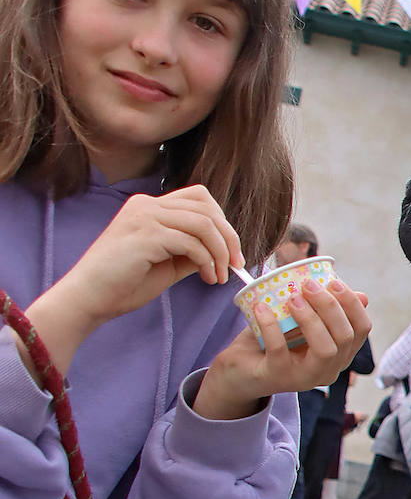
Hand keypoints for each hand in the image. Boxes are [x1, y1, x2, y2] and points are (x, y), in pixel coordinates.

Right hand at [20, 185, 243, 377]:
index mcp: (148, 206)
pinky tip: (207, 277)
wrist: (86, 299)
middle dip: (228, 237)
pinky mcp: (146, 235)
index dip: (221, 221)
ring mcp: (145, 217)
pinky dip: (207, 261)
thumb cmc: (123, 284)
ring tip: (220, 276)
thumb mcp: (167, 262)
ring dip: (221, 252)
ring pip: (204, 224)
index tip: (231, 251)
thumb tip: (227, 251)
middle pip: (207, 208)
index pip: (199, 198)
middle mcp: (146, 205)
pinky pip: (191, 242)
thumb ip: (193, 250)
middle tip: (236, 264)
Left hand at [193, 277, 371, 420]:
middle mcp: (328, 370)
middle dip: (330, 306)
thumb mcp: (304, 324)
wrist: (240, 371)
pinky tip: (262, 307)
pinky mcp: (277, 377)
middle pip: (345, 337)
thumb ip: (328, 311)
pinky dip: (271, 325)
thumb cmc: (276, 342)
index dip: (352, 304)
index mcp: (340, 355)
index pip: (361, 329)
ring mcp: (304, 378)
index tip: (334, 282)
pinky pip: (280, 350)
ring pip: (325, 349)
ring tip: (292, 298)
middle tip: (309, 285)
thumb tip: (362, 296)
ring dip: (311, 318)